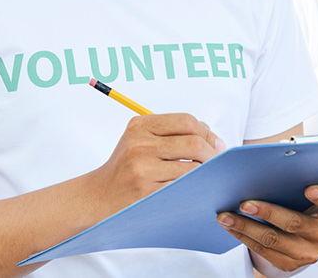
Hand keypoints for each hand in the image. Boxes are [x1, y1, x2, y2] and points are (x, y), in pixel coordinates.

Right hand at [88, 113, 225, 212]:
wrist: (98, 196)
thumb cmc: (125, 168)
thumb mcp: (139, 140)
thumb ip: (170, 133)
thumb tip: (211, 136)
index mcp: (140, 126)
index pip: (186, 121)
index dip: (207, 132)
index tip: (215, 144)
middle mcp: (140, 144)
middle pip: (193, 143)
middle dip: (212, 153)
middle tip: (218, 163)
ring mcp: (142, 169)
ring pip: (192, 168)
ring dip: (206, 173)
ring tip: (208, 177)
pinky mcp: (146, 192)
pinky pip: (183, 187)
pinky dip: (195, 187)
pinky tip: (196, 188)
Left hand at [217, 185, 317, 272]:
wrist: (304, 235)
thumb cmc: (302, 203)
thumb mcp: (306, 190)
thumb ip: (298, 176)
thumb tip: (277, 150)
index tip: (308, 188)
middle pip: (293, 223)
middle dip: (267, 212)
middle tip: (245, 203)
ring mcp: (307, 252)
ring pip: (273, 239)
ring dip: (245, 227)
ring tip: (226, 216)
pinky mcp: (290, 264)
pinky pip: (263, 251)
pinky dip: (244, 237)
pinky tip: (231, 227)